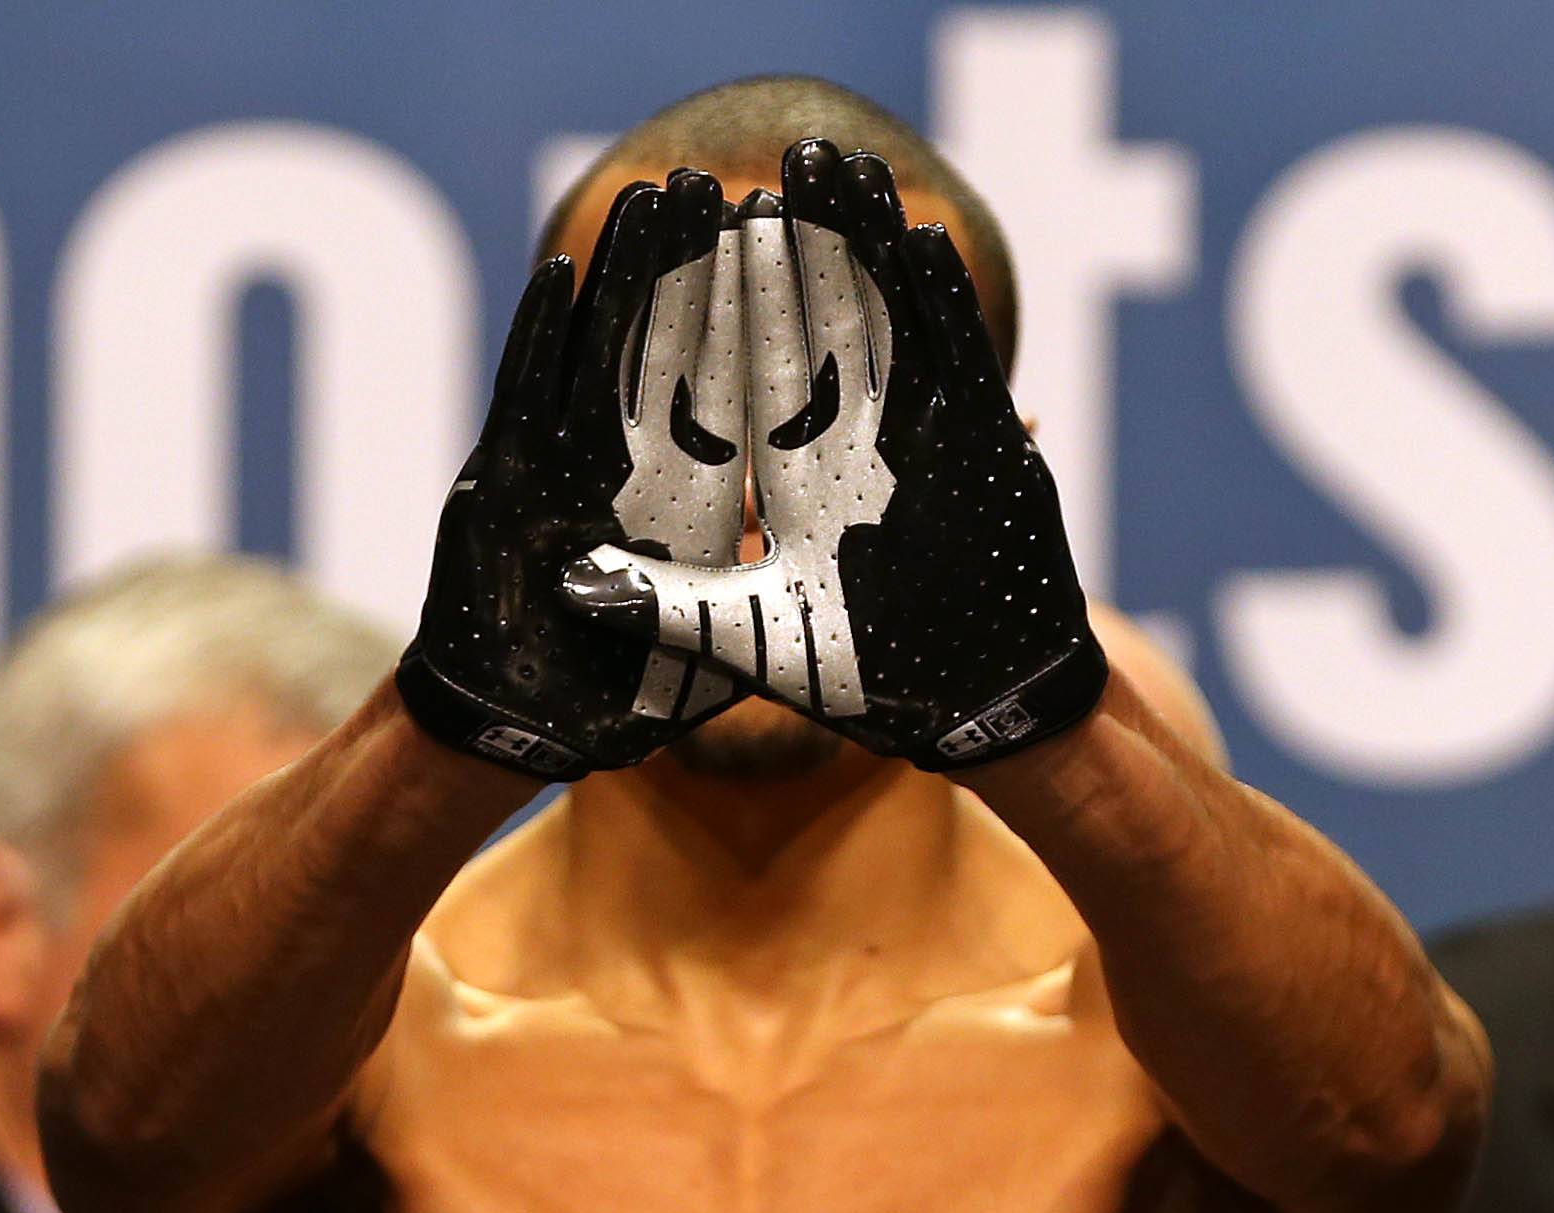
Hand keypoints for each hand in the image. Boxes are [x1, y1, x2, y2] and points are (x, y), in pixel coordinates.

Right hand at [397, 169, 744, 778]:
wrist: (515, 734)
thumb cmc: (617, 707)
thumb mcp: (721, 659)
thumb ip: (771, 603)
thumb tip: (851, 568)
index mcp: (696, 501)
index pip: (745, 393)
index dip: (767, 322)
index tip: (795, 249)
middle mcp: (635, 471)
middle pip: (680, 349)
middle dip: (700, 269)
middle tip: (724, 186)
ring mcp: (565, 469)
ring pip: (607, 350)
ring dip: (628, 275)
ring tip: (653, 197)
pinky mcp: (499, 483)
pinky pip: (525, 397)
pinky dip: (537, 340)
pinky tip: (556, 275)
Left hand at [564, 140, 1108, 770]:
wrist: (978, 714)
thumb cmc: (870, 689)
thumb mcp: (748, 649)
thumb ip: (666, 609)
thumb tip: (569, 585)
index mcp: (790, 487)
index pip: (746, 376)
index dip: (725, 303)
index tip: (700, 229)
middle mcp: (851, 453)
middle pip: (817, 328)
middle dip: (798, 245)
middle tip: (780, 158)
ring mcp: (921, 447)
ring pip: (887, 325)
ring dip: (869, 246)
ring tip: (846, 168)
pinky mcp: (984, 456)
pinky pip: (958, 368)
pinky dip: (943, 310)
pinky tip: (921, 242)